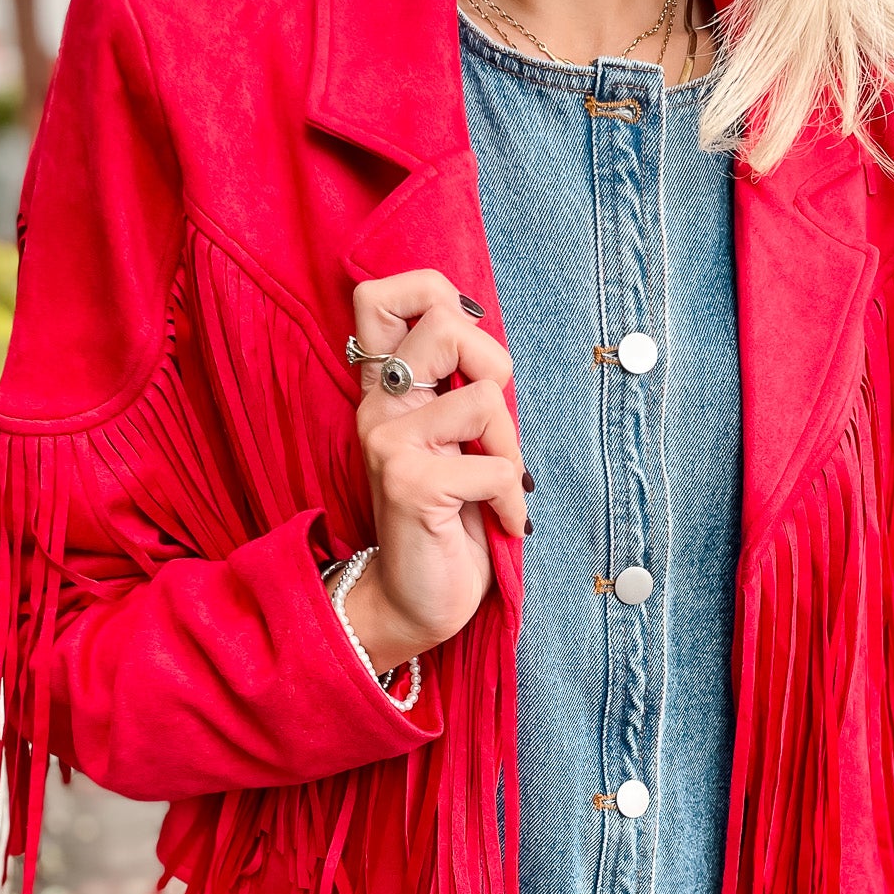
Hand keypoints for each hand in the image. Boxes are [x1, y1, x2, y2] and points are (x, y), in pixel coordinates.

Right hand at [340, 271, 528, 674]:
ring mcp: (388, 442)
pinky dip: (514, 501)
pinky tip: (502, 524)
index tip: (468, 345)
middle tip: (493, 424)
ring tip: (498, 487)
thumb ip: (462, 389)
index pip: (380, 294)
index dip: (432, 291)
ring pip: (486, 396)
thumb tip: (487, 337)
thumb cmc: (449, 522)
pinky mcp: (410, 484)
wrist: (417, 602)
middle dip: (495, 365)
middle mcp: (379, 406)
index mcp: (389, 390)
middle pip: (445, 322)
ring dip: (512, 448)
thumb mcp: (457, 442)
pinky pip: (497, 467)